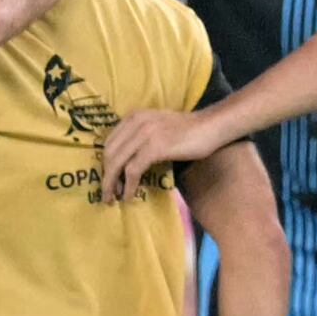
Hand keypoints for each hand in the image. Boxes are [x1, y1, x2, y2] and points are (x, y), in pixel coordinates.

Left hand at [92, 103, 218, 202]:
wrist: (211, 127)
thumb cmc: (188, 131)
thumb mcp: (157, 127)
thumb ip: (140, 136)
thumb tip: (126, 161)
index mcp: (134, 117)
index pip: (109, 143)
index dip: (105, 164)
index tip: (108, 181)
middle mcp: (136, 122)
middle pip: (109, 153)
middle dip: (105, 177)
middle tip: (107, 194)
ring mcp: (145, 134)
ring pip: (117, 163)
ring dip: (112, 184)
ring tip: (113, 199)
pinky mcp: (155, 147)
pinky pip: (133, 170)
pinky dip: (128, 186)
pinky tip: (129, 196)